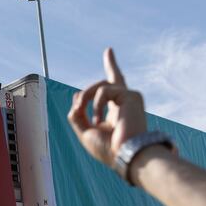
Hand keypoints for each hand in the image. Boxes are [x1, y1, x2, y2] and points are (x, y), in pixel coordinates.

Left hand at [67, 48, 146, 166]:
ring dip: (86, 97)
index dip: (96, 90)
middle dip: (112, 64)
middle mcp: (123, 104)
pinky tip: (98, 119)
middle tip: (109, 50)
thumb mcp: (86, 133)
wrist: (126, 155)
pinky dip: (96, 103)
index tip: (97, 72)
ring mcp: (128, 98)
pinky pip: (104, 90)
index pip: (107, 95)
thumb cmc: (109, 150)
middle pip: (117, 79)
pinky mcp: (130, 95)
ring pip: (100, 85)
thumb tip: (75, 99)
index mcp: (113, 114)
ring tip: (86, 113)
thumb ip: (78, 116)